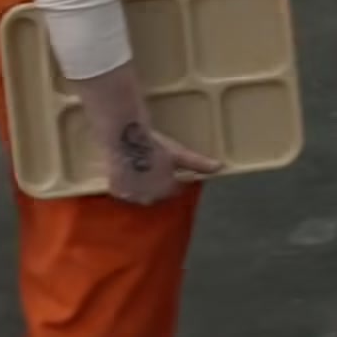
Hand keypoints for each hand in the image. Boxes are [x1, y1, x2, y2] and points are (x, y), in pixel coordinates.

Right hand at [106, 123, 222, 206]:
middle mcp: (148, 198)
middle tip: (152, 163)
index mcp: (165, 191)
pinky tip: (127, 170)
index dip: (173, 176)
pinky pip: (123, 190)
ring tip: (139, 165)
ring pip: (139, 192)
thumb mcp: (179, 153)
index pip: (174, 188)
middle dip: (156, 181)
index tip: (169, 166)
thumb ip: (199, 163)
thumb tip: (220, 167)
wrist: (125, 139)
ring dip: (141, 183)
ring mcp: (131, 195)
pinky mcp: (116, 190)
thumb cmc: (155, 146)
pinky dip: (126, 183)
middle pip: (156, 192)